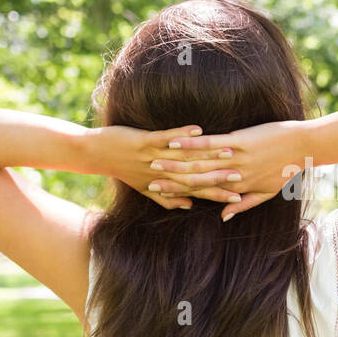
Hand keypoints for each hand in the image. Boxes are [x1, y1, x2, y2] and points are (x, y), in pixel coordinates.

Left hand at [87, 124, 246, 209]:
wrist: (96, 154)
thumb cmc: (123, 168)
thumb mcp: (145, 187)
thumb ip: (168, 198)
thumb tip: (189, 206)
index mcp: (163, 185)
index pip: (195, 191)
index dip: (216, 194)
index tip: (236, 197)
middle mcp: (161, 174)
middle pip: (194, 177)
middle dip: (219, 177)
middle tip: (241, 176)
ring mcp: (153, 158)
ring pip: (184, 159)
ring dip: (207, 155)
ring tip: (229, 151)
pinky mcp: (143, 142)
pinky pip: (165, 139)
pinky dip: (182, 135)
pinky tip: (198, 130)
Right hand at [147, 119, 309, 219]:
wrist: (303, 147)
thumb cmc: (286, 169)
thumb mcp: (266, 192)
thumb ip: (244, 204)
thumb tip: (224, 217)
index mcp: (237, 189)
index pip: (202, 193)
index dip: (180, 194)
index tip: (159, 194)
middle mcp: (233, 177)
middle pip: (196, 181)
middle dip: (170, 181)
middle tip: (148, 180)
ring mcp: (235, 160)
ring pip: (200, 164)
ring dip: (174, 163)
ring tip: (153, 162)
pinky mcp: (239, 142)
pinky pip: (211, 144)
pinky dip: (191, 143)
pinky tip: (175, 141)